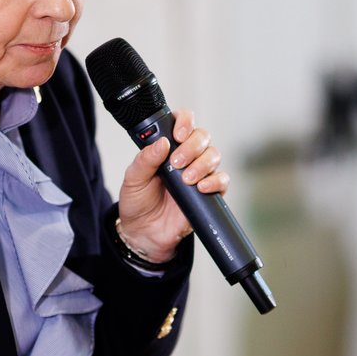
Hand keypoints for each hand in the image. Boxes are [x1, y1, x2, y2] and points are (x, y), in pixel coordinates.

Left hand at [116, 108, 229, 261]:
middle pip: (202, 136)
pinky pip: (223, 180)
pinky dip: (215, 181)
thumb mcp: (133, 179)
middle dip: (192, 146)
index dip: (185, 121)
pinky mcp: (210, 192)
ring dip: (202, 164)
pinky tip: (201, 188)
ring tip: (186, 179)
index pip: (183, 122)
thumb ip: (145, 159)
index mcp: (168, 146)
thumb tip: (162, 142)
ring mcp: (200, 173)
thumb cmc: (138, 202)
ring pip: (214, 155)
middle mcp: (187, 155)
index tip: (178, 134)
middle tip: (177, 162)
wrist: (144, 233)